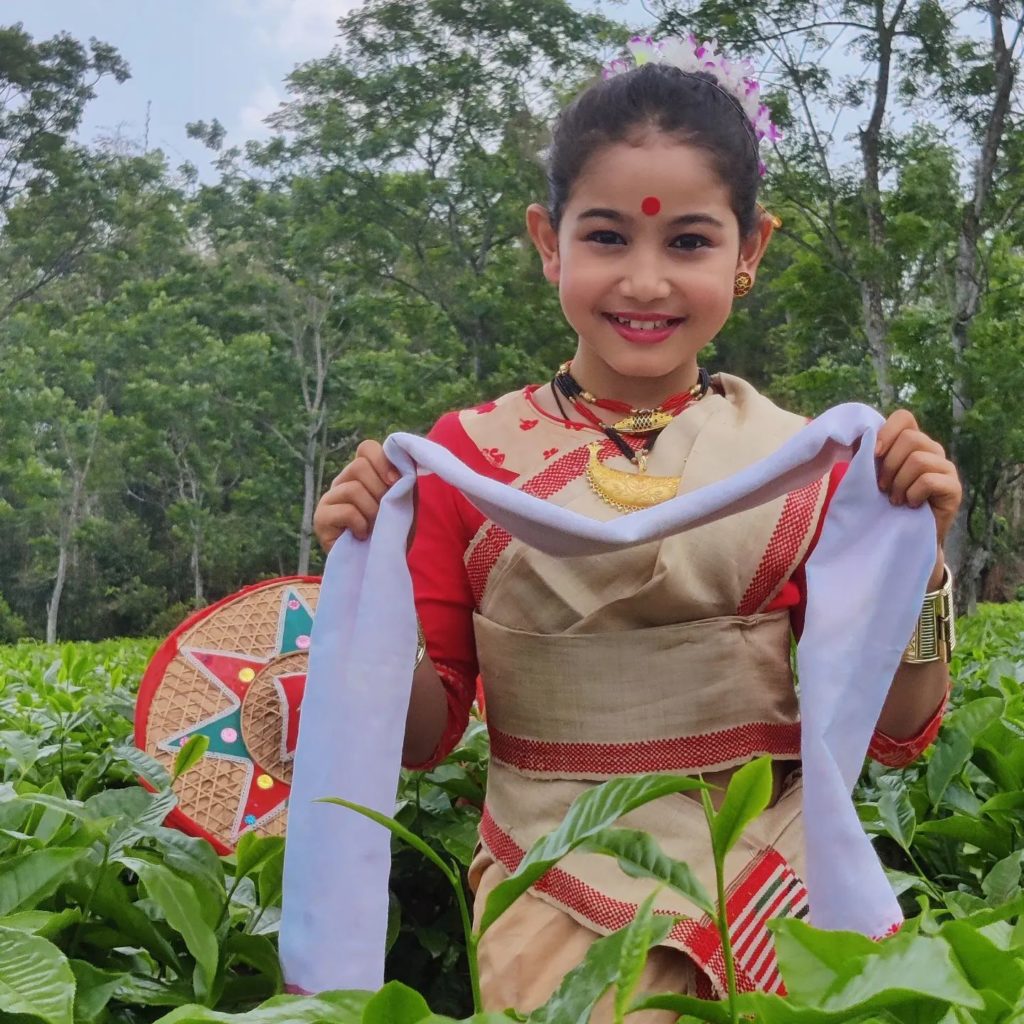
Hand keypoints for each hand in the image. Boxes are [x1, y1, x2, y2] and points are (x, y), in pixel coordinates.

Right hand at [313, 440, 400, 551]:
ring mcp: (329, 499)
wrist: (383, 563)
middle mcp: (342, 482)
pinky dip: (361, 525)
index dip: (382, 461)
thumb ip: (404, 478)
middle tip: (384, 511)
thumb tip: (404, 458)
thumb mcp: (405, 502)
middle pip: (359, 466)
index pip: (366, 448)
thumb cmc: (393, 532)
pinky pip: (346, 511)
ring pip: (353, 489)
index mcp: (362, 474)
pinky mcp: (321, 518)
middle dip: (379, 490)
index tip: (395, 481)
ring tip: (374, 526)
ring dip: (372, 511)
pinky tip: (362, 535)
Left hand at [874, 410, 961, 548]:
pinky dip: (913, 494)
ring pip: (919, 460)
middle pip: (910, 438)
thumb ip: (867, 454)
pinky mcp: (954, 488)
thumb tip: (857, 435)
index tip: (874, 454)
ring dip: (899, 483)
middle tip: (883, 488)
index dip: (886, 432)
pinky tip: (911, 505)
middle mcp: (932, 450)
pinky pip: (929, 480)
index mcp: (912, 442)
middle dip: (889, 465)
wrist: (902, 537)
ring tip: (895, 499)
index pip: (904, 418)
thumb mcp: (871, 475)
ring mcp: (946, 468)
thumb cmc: (884, 504)